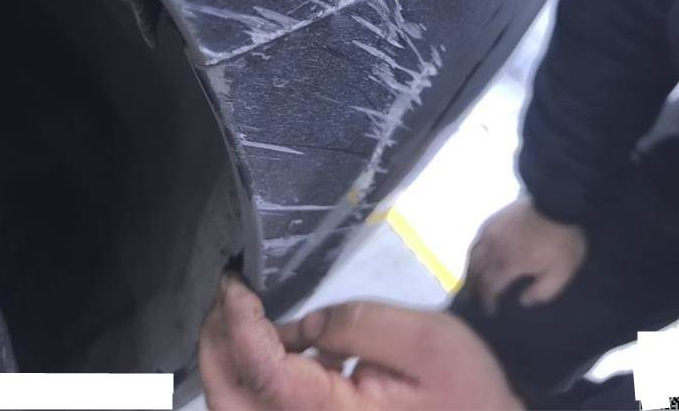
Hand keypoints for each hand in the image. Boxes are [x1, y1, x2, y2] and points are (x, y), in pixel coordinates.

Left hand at [199, 274, 521, 409]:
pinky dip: (250, 373)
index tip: (235, 282)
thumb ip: (358, 324)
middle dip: (215, 342)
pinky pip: (261, 408)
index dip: (238, 321)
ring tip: (240, 313)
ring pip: (236, 407)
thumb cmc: (464, 389)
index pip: (261, 371)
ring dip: (226, 359)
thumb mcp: (425, 343)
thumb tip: (304, 324)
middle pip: (229, 399)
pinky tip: (277, 342)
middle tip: (227, 296)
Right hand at [466, 196, 586, 313]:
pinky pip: (475, 241)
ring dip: (469, 272)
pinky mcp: (492, 221)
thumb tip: (522, 301)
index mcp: (509, 264)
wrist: (558, 202)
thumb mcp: (561, 272)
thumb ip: (542, 292)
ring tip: (468, 283)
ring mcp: (490, 233)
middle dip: (474, 289)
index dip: (488, 301)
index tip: (489, 311)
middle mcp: (493, 250)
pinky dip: (472, 254)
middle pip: (476, 273)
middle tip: (473, 301)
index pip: (490, 287)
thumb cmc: (561, 241)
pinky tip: (474, 257)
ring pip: (472, 256)